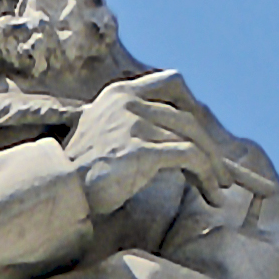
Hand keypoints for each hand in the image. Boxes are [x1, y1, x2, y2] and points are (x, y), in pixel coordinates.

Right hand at [66, 72, 235, 225]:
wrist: (56, 192)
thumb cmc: (77, 175)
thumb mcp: (102, 136)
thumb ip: (130, 127)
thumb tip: (168, 143)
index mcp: (119, 94)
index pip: (170, 83)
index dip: (193, 105)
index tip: (202, 132)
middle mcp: (128, 102)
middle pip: (187, 117)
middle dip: (210, 147)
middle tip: (221, 174)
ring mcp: (135, 124)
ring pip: (192, 138)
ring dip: (212, 167)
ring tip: (219, 190)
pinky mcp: (141, 149)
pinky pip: (189, 157)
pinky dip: (206, 176)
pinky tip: (211, 195)